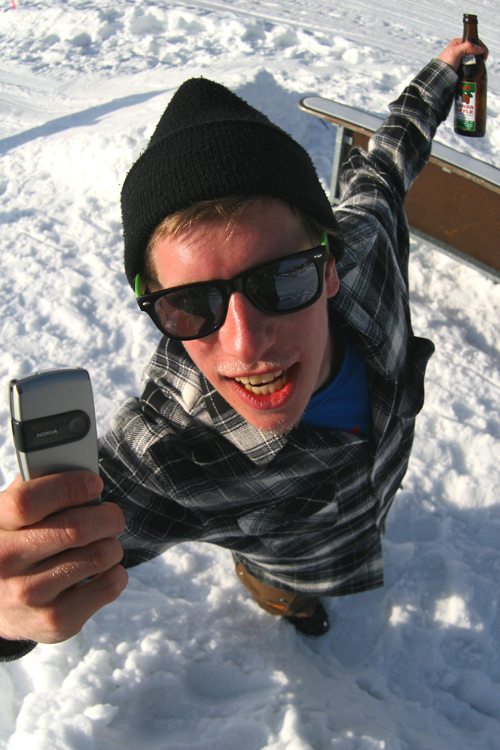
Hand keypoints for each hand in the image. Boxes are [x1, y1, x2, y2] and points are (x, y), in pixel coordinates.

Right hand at [0, 472, 127, 643]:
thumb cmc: (10, 546)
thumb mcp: (7, 517)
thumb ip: (35, 489)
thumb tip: (78, 470)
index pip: (29, 501)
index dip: (69, 487)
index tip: (93, 484)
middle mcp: (6, 563)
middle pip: (76, 528)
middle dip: (107, 516)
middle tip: (111, 516)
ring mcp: (30, 596)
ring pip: (100, 555)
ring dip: (112, 544)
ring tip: (102, 544)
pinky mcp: (55, 622)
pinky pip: (109, 586)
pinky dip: (116, 573)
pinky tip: (101, 571)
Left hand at [438, 38, 488, 71]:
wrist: (439, 76)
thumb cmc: (445, 63)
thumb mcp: (456, 51)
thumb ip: (468, 47)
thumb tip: (481, 49)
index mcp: (457, 42)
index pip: (472, 40)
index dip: (480, 45)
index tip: (484, 54)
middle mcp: (459, 49)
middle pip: (473, 48)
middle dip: (479, 53)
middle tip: (483, 60)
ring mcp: (460, 57)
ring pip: (472, 56)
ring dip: (477, 60)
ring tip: (480, 64)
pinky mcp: (460, 65)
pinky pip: (469, 63)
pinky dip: (474, 65)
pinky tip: (476, 68)